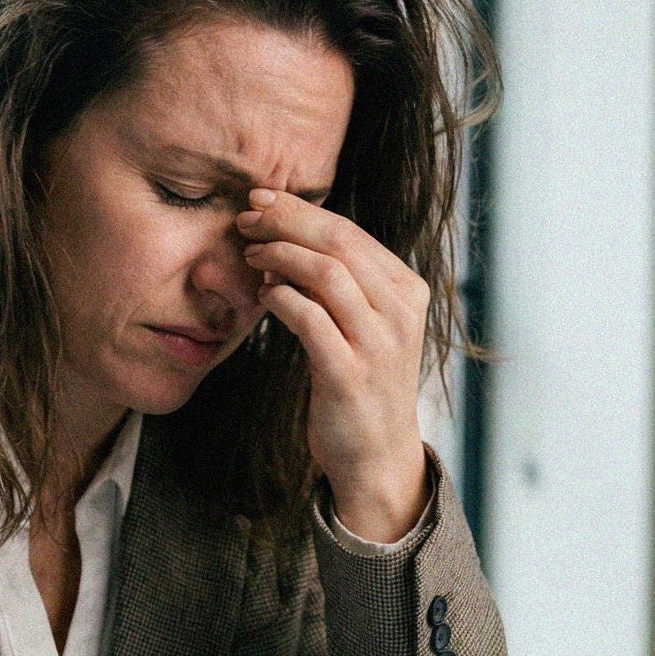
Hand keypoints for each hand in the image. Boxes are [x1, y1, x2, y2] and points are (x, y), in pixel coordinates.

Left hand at [238, 190, 431, 541]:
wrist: (377, 455)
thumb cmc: (362, 383)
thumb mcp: (366, 325)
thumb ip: (344, 283)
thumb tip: (290, 235)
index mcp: (407, 291)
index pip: (351, 233)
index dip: (303, 211)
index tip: (263, 200)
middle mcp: (400, 312)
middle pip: (339, 243)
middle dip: (288, 221)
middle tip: (247, 215)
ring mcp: (378, 344)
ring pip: (327, 274)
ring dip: (281, 256)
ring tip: (251, 254)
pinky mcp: (349, 374)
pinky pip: (310, 319)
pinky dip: (281, 298)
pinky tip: (263, 294)